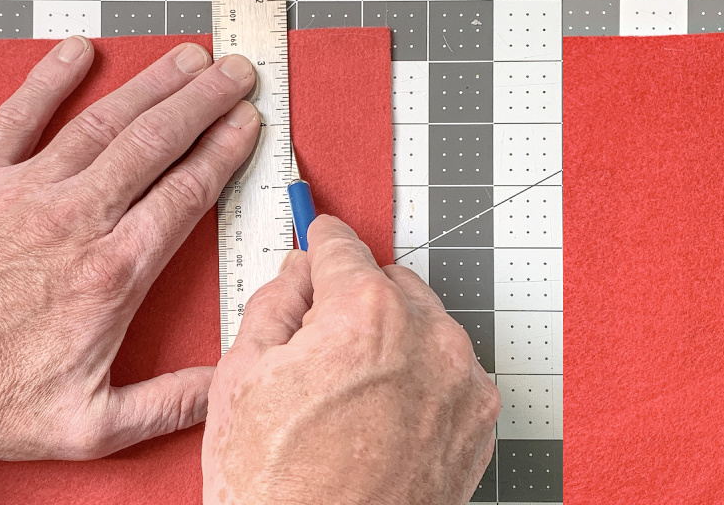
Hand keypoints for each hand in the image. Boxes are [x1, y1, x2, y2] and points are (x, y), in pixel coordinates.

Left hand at [0, 36, 259, 459]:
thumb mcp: (90, 425)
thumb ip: (170, 402)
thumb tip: (229, 384)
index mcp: (112, 271)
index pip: (186, 192)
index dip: (224, 150)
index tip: (249, 124)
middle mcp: (75, 221)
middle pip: (155, 143)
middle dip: (203, 101)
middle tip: (236, 72)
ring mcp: (24, 195)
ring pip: (103, 123)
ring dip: (151, 84)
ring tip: (187, 57)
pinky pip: (18, 118)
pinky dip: (50, 80)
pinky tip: (78, 52)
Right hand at [203, 216, 499, 504]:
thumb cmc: (279, 489)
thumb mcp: (243, 378)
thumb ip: (275, 302)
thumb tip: (297, 273)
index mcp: (369, 314)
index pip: (343, 248)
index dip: (320, 246)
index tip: (320, 243)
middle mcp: (430, 339)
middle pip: (390, 285)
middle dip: (356, 302)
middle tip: (320, 347)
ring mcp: (463, 383)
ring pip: (425, 328)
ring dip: (393, 342)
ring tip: (350, 398)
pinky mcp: (480, 422)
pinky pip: (449, 375)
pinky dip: (421, 383)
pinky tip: (382, 419)